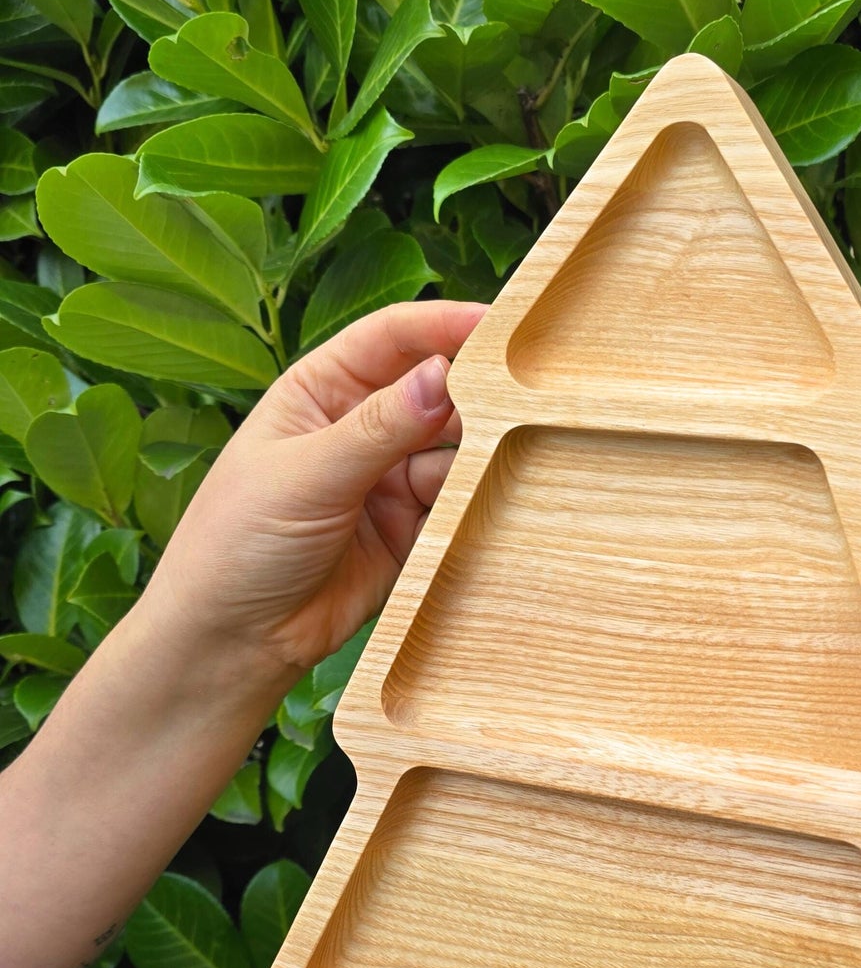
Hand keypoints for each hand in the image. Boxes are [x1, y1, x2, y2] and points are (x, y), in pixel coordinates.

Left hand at [141, 300, 485, 685]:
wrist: (233, 643)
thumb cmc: (238, 544)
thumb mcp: (306, 474)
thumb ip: (380, 427)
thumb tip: (444, 374)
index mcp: (319, 393)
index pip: (391, 340)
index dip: (444, 325)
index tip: (499, 324)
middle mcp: (358, 430)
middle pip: (433, 392)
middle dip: (473, 393)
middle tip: (519, 398)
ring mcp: (386, 482)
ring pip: (453, 452)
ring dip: (477, 455)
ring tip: (499, 462)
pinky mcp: (409, 533)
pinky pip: (456, 505)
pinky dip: (475, 502)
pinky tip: (488, 502)